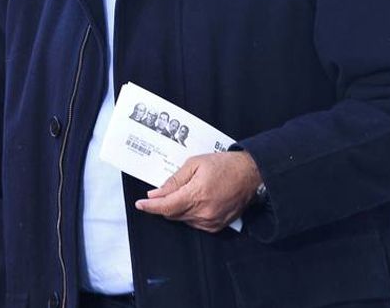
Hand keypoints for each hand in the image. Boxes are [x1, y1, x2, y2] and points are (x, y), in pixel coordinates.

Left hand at [134, 151, 261, 232]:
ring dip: (177, 209)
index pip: (166, 207)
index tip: (140, 204)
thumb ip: (174, 181)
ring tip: (186, 192)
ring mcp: (212, 221)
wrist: (250, 173)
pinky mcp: (217, 226)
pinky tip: (194, 201)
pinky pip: (195, 224)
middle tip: (161, 192)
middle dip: (163, 204)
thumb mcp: (194, 164)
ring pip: (182, 219)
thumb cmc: (224, 165)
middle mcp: (204, 212)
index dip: (150, 207)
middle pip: (172, 214)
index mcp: (197, 195)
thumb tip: (156, 194)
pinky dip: (189, 214)